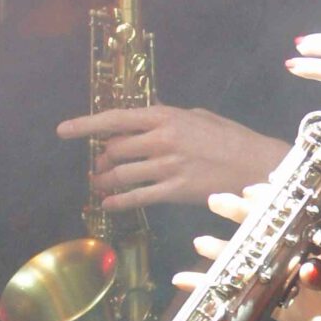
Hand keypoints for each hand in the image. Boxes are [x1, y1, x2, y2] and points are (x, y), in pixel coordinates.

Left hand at [58, 103, 283, 211]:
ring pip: (121, 175)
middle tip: (97, 166)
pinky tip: (109, 204)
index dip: (85, 125)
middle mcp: (162, 139)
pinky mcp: (175, 191)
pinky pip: (137, 197)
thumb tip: (142, 117)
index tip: (63, 130)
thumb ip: (167, 117)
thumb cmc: (230, 138)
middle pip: (113, 149)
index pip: (115, 119)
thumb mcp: (198, 116)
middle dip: (100, 159)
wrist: (257, 165)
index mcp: (165, 116)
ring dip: (104, 182)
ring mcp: (167, 166)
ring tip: (98, 185)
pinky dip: (118, 201)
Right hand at [171, 190, 320, 320]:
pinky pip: (237, 292)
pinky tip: (188, 283)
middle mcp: (291, 253)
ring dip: (222, 250)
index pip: (287, 212)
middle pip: (259, 229)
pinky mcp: (269, 301)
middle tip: (215, 202)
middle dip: (237, 214)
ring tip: (200, 243)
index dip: (268, 200)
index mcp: (312, 238)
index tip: (249, 191)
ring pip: (244, 259)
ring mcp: (278, 276)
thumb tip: (309, 272)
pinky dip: (214, 288)